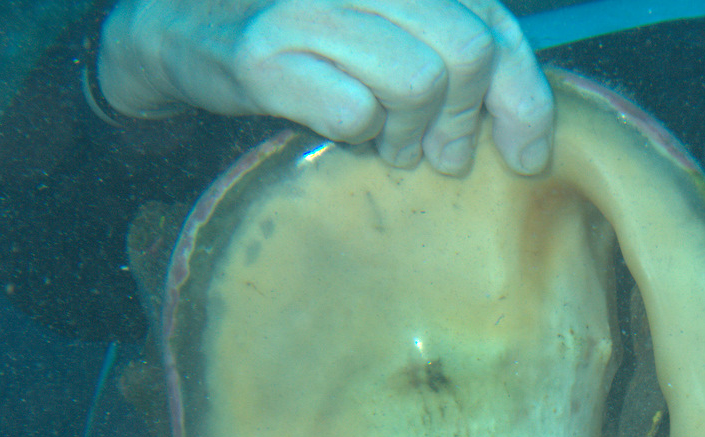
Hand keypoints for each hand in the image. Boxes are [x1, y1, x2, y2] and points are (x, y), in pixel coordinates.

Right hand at [95, 0, 553, 174]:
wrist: (177, 22)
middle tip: (438, 154)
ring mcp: (306, 3)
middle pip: (466, 56)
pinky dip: (355, 133)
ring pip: (417, 84)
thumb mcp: (387, 17)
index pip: (495, 22)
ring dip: (407, 132)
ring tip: (385, 142)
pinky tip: (337, 128)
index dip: (524, 97)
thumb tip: (527, 126)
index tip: (526, 154)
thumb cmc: (304, 27)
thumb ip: (457, 40)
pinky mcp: (260, 53)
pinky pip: (353, 112)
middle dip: (463, 123)